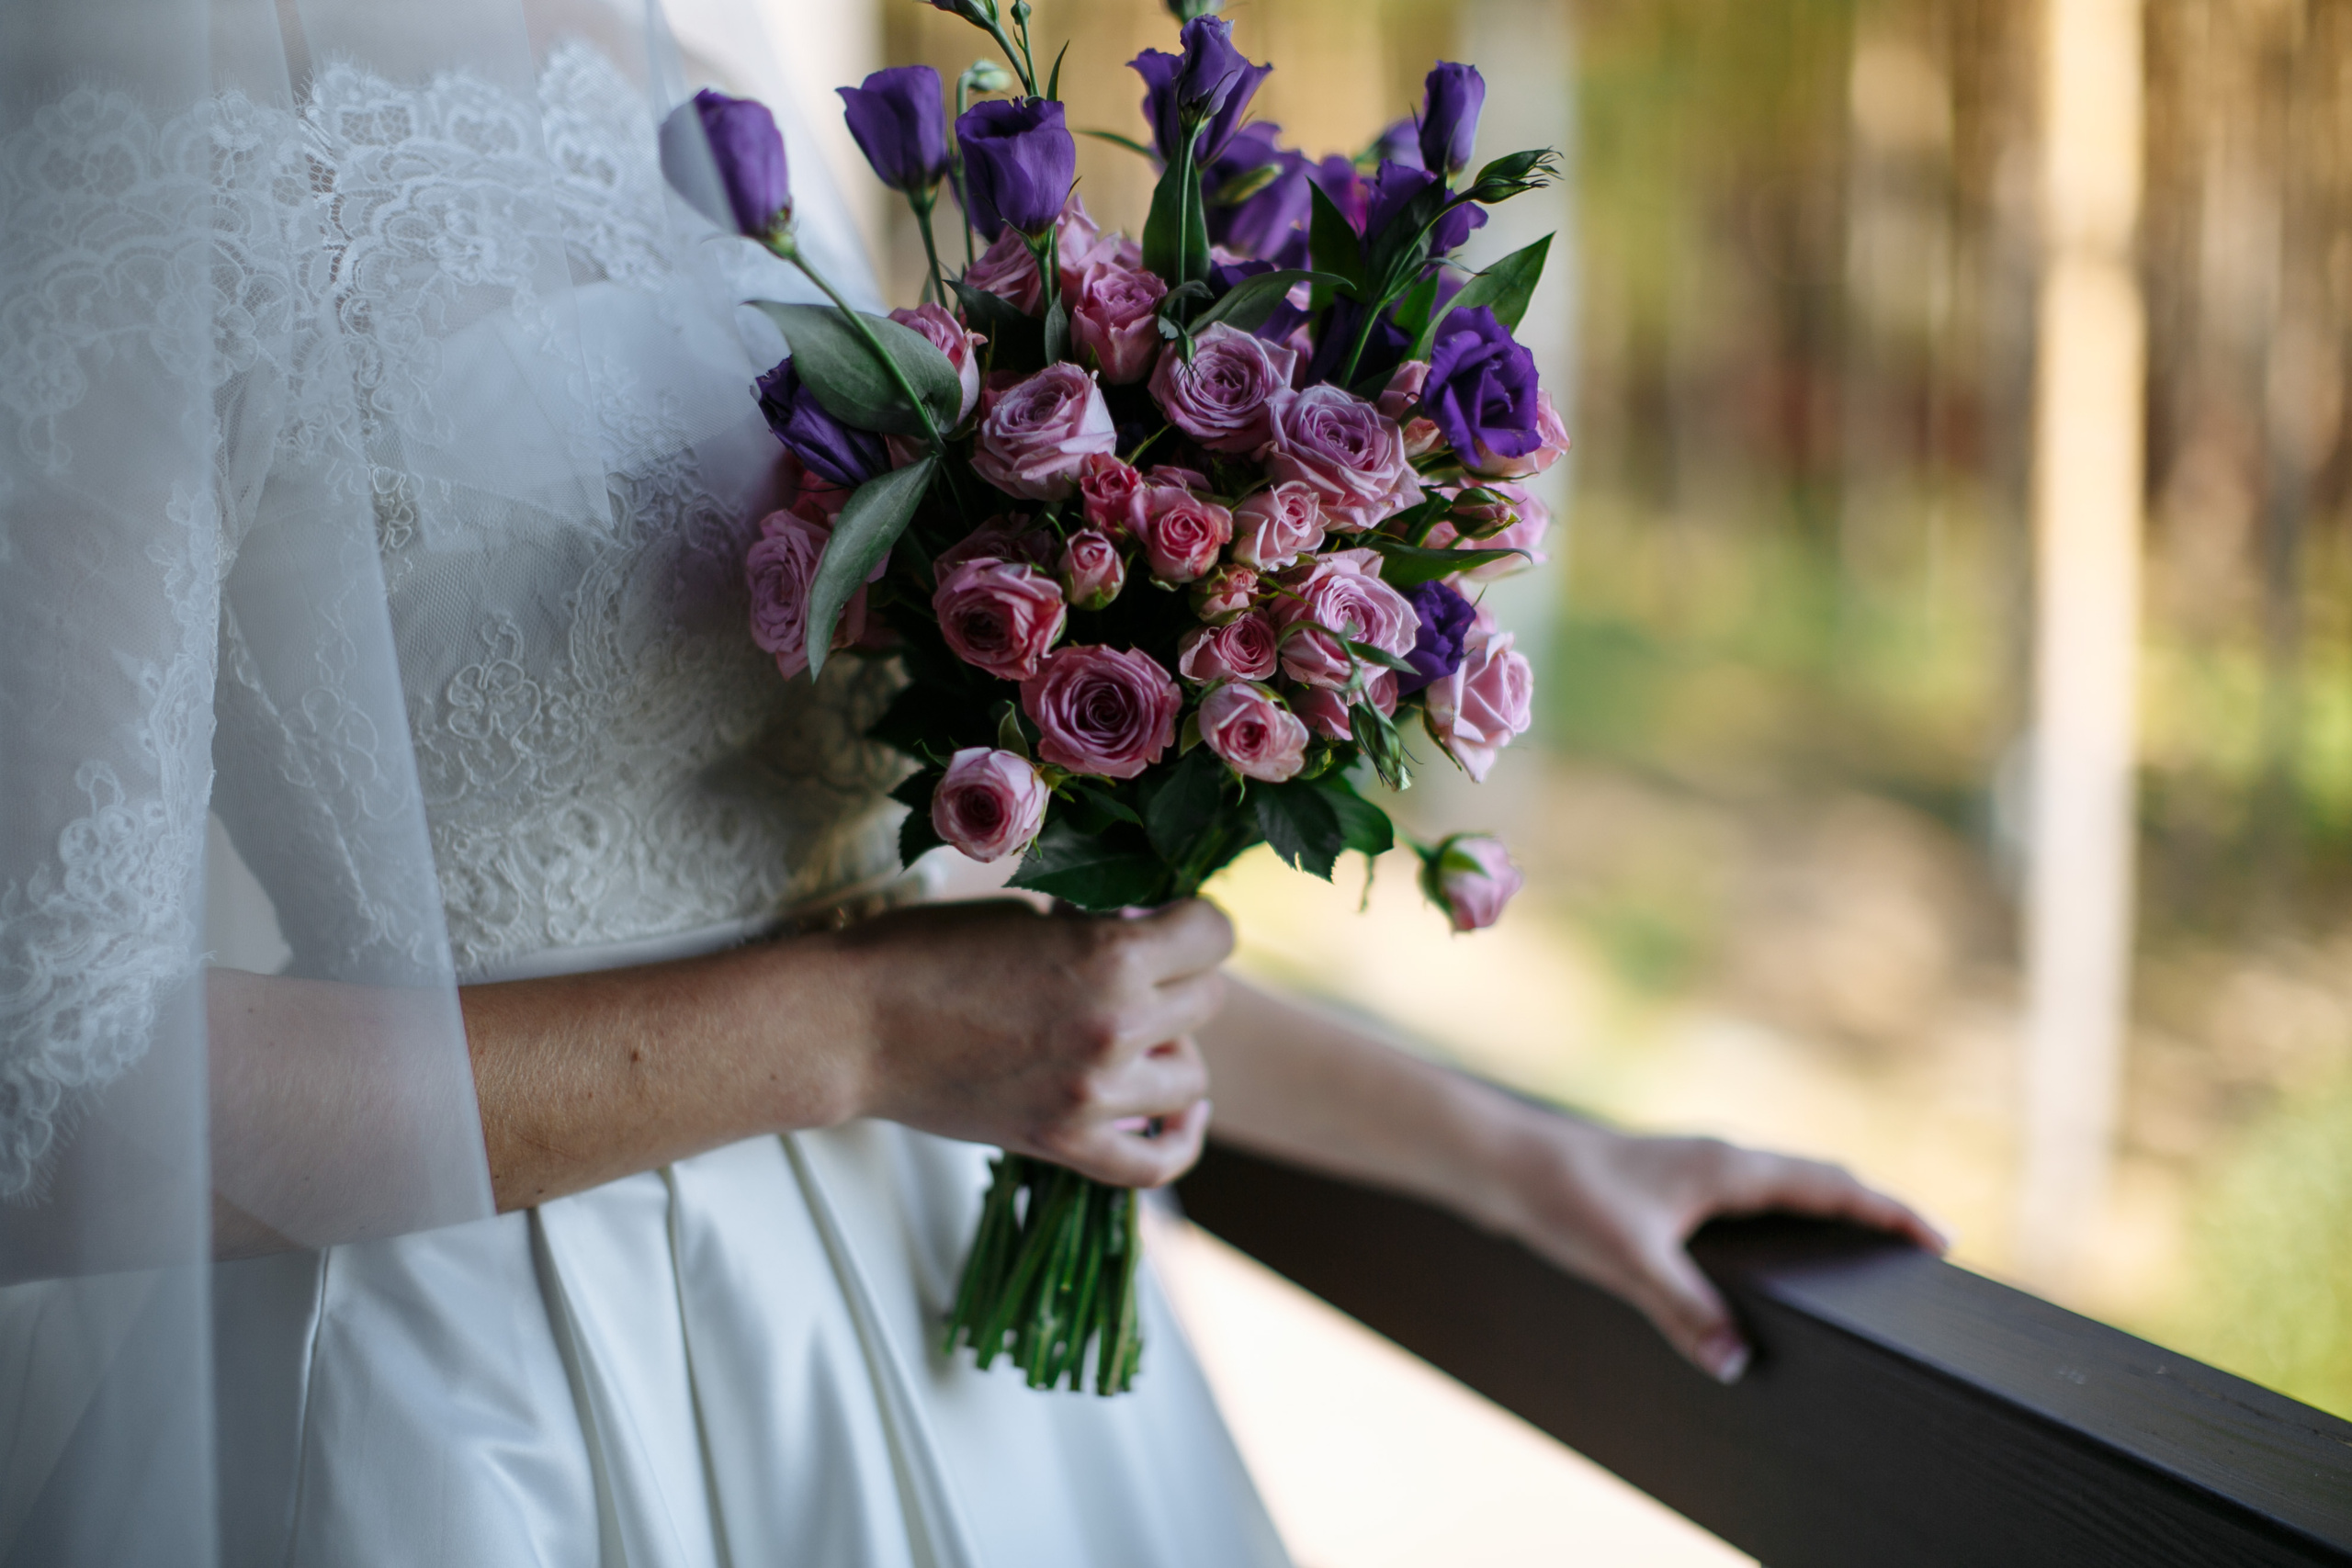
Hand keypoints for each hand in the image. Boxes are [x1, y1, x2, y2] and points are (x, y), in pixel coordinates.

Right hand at [828, 898, 1231, 1186]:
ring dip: (1171, 1047)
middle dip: (1178, 977)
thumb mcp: (1023, 915)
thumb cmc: (922, 954)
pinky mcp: (1064, 1142)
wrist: (850, 1026)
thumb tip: (1141, 939)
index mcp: (1109, 955)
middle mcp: (1115, 1026)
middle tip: (1134, 969)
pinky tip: (1182, 1111)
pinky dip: (1181, 1138)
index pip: (1213, 934)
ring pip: (1191, 1076)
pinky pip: (1155, 1162)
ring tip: (1134, 1030)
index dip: (1196, 920)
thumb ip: (1093, 930)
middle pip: (1205, 1000)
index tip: (1172, 920)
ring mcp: (1093, 1094)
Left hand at [1483, 1116, 1950, 1381]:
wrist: (1505, 1163)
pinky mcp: (1672, 1185)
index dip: (1885, 1209)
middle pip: (1817, 1178)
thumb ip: (1682, 1309)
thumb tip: (1737, 1361)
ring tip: (1865, 1248)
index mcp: (1727, 1168)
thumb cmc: (1564, 1198)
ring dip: (1828, 1207)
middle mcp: (1720, 1160)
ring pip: (1783, 1183)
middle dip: (1871, 1208)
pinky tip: (1774, 1251)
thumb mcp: (1627, 1260)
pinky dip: (1785, 1216)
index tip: (1938, 1236)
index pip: (1827, 1184)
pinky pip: (1751, 1196)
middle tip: (1921, 1246)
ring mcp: (1696, 1169)